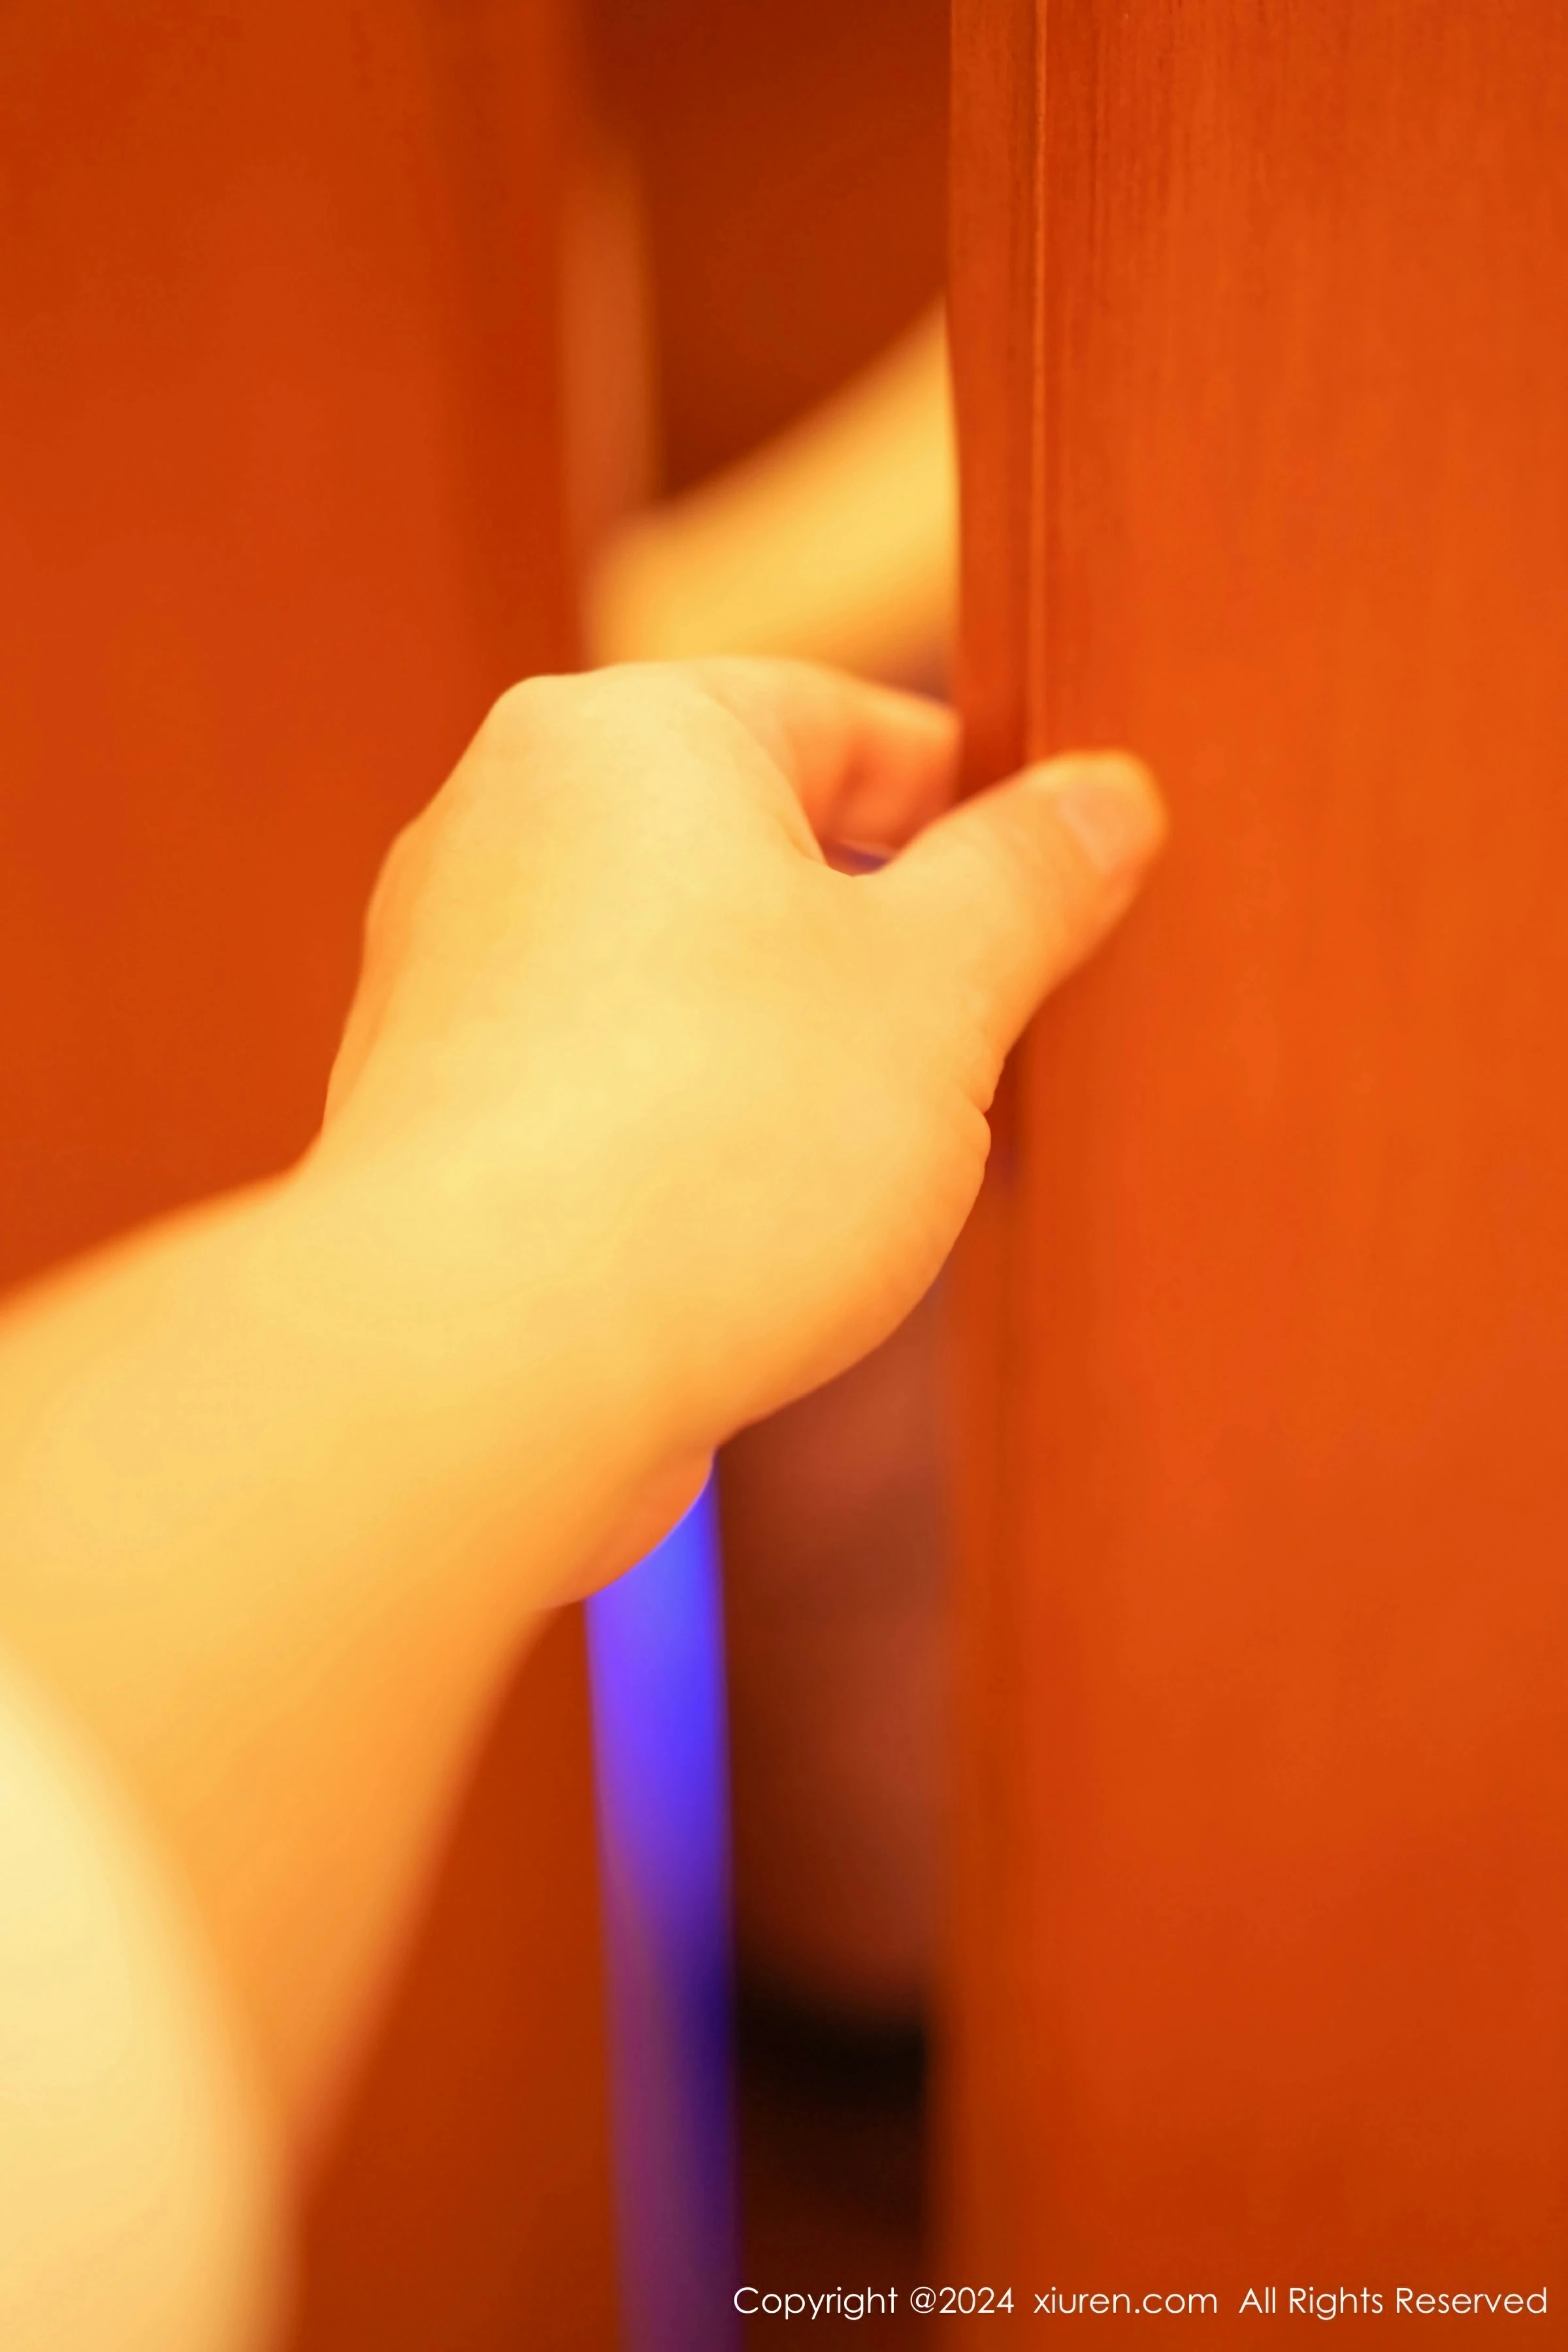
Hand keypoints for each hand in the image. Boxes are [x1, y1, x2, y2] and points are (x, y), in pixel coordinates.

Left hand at [310, 658, 1164, 1477]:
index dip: (977, 807)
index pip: (846, 723)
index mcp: (623, 739)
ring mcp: (451, 976)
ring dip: (796, 1056)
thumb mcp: (936, 987)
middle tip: (983, 1050)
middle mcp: (505, 828)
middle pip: (756, 855)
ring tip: (866, 1166)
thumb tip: (1106, 797)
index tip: (1065, 892)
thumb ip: (1028, 877)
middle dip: (883, 951)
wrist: (482, 1366)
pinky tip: (754, 1231)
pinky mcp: (437, 1115)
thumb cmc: (712, 1144)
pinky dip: (697, 1132)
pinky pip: (611, 1083)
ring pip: (685, 982)